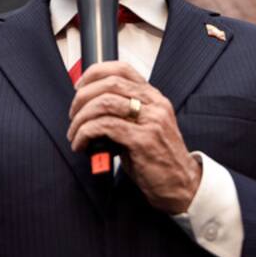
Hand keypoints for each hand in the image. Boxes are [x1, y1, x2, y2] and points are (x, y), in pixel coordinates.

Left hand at [67, 61, 201, 213]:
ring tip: (75, 133)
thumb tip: (91, 109)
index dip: (96, 73)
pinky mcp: (143, 140)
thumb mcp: (145, 130)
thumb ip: (125, 115)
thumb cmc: (161, 160)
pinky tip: (82, 144)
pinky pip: (105, 126)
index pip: (123, 70)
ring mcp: (150, 121)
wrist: (182, 186)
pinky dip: (86, 133)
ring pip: (105, 103)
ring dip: (81, 118)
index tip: (79, 86)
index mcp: (155, 99)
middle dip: (83, 97)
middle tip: (73, 114)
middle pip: (110, 83)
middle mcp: (155, 105)